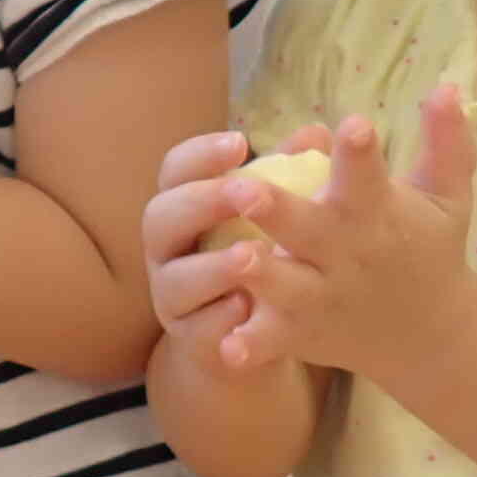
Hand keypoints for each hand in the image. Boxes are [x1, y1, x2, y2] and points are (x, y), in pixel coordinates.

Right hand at [145, 125, 287, 371]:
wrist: (254, 337)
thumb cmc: (263, 256)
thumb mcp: (275, 215)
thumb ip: (290, 175)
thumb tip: (317, 134)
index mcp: (185, 208)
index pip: (175, 170)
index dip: (200, 154)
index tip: (242, 143)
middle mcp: (168, 250)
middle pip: (160, 217)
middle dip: (200, 202)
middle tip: (243, 193)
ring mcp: (174, 298)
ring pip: (174, 280)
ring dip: (211, 267)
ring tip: (251, 254)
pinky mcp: (191, 342)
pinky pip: (196, 331)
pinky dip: (219, 320)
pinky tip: (247, 309)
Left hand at [217, 94, 476, 381]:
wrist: (430, 335)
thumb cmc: (430, 248)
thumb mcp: (447, 197)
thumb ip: (445, 143)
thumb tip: (447, 85)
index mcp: (377, 213)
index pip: (369, 176)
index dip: (360, 152)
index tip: (353, 125)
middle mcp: (347, 254)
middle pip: (309, 229)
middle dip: (277, 209)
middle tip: (244, 189)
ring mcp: (323, 297)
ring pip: (285, 285)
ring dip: (260, 274)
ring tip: (233, 257)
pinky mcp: (303, 333)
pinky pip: (272, 341)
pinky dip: (252, 347)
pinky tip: (226, 348)